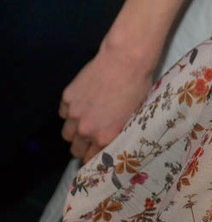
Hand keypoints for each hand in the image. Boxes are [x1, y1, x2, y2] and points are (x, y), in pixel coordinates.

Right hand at [60, 45, 154, 161]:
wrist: (126, 62)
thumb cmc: (138, 87)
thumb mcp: (133, 116)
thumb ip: (117, 131)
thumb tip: (111, 139)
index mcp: (105, 137)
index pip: (91, 159)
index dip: (93, 158)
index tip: (94, 156)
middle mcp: (87, 129)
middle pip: (75, 149)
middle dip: (82, 148)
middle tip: (88, 141)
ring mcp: (74, 114)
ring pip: (67, 133)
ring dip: (74, 132)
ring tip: (84, 124)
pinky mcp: (67, 98)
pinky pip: (64, 113)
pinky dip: (70, 112)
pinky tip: (82, 105)